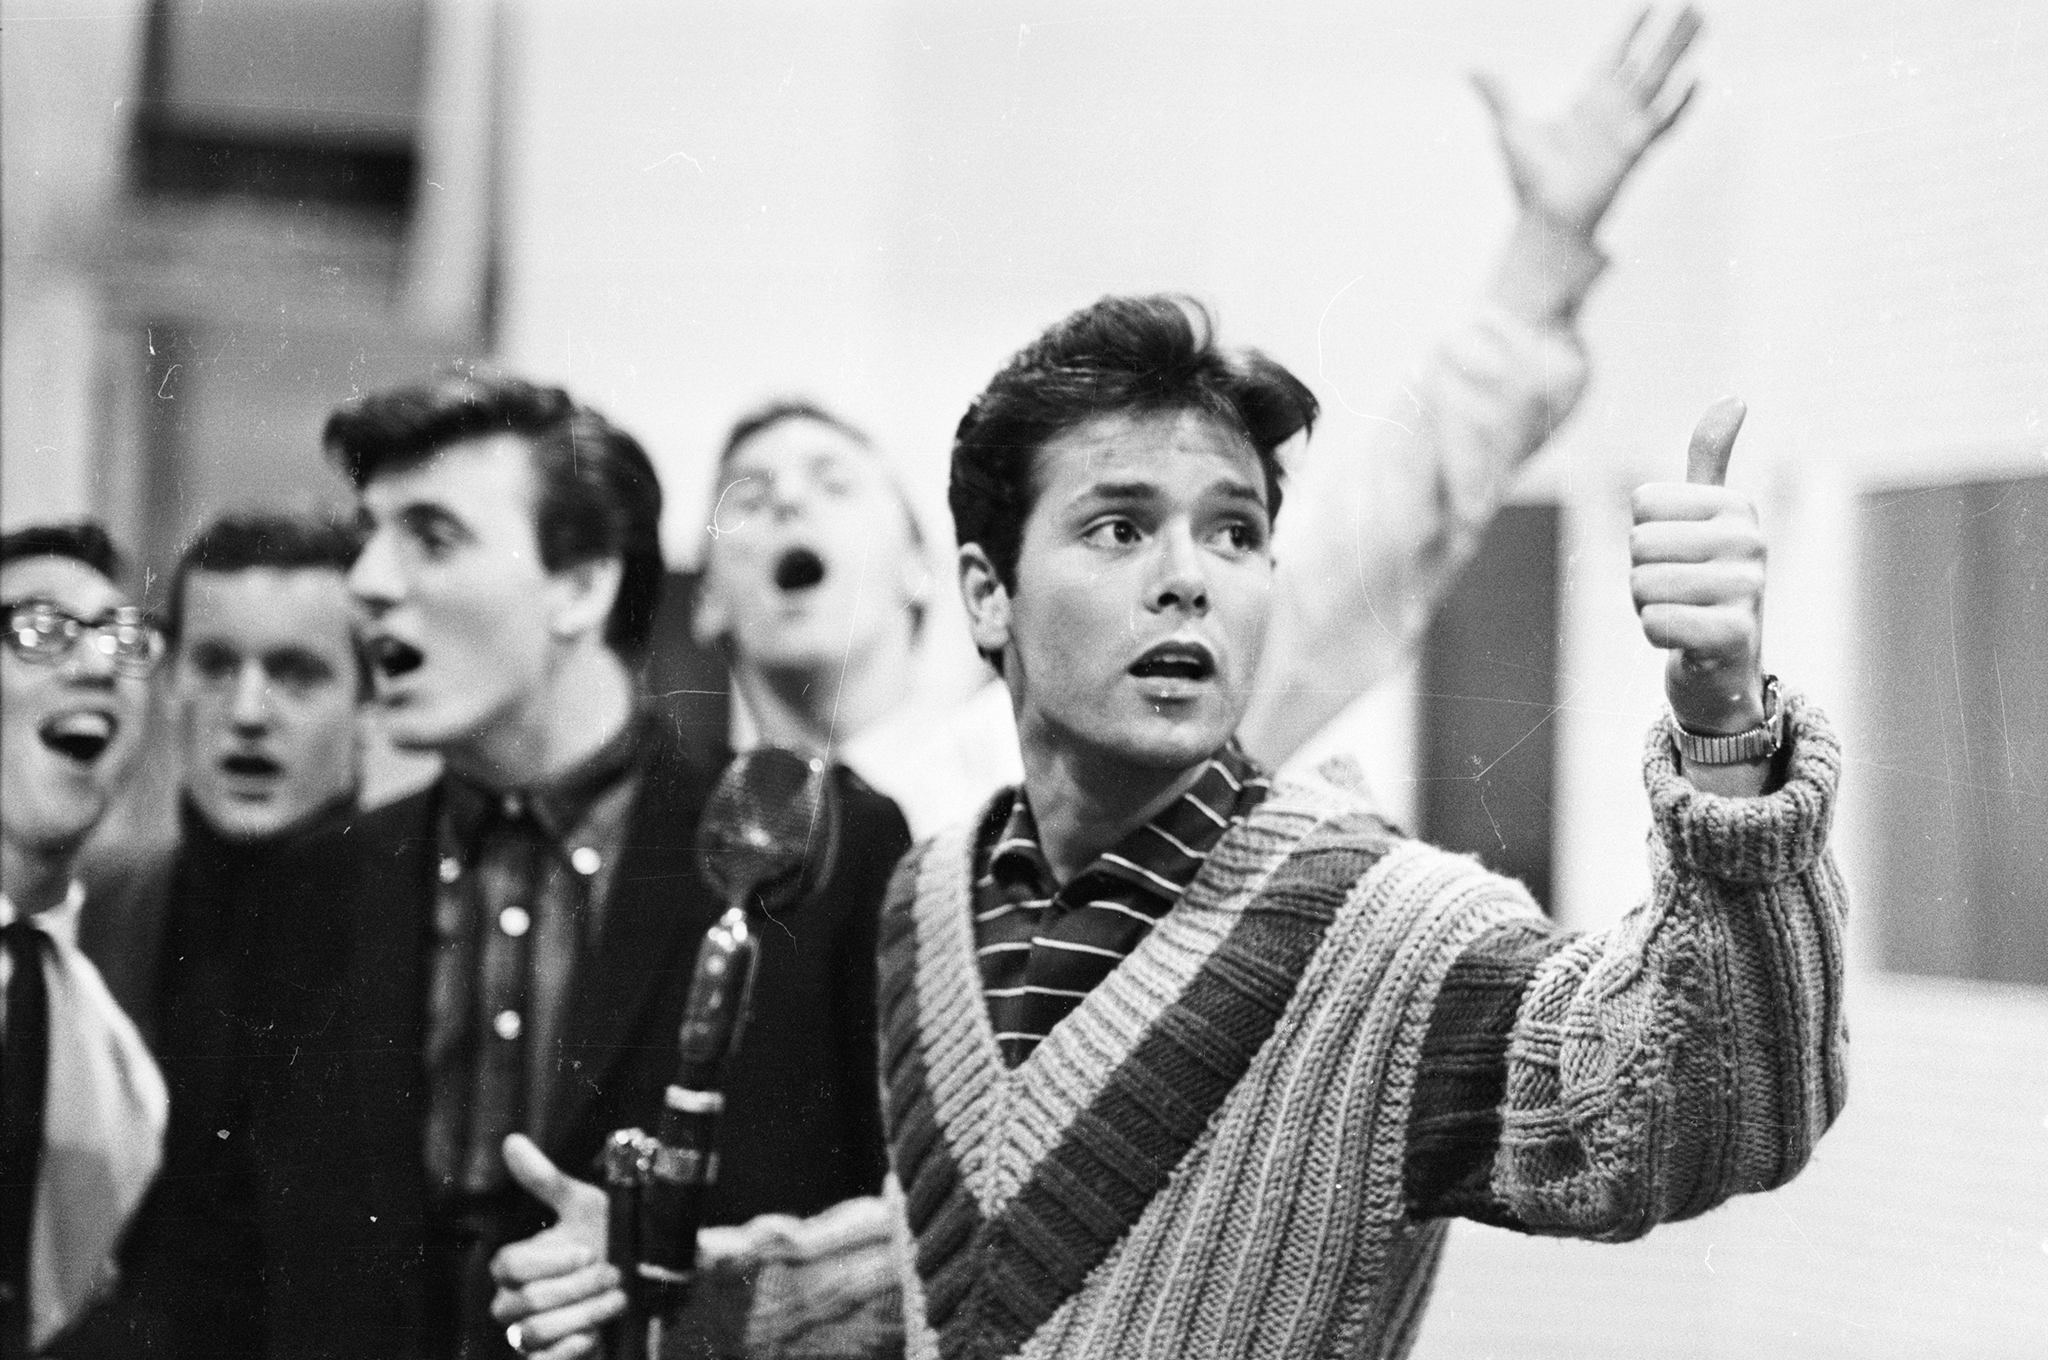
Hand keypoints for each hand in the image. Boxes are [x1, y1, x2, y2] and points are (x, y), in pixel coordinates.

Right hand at [490, 1134, 624, 1359]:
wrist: (643, 1278)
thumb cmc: (608, 1238)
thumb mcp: (584, 1206)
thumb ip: (545, 1180)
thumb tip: (512, 1142)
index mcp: (516, 1264)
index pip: (508, 1266)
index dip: (549, 1260)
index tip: (588, 1250)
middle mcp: (513, 1301)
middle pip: (524, 1301)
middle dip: (576, 1287)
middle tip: (612, 1274)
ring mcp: (527, 1333)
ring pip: (534, 1333)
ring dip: (583, 1314)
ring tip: (616, 1297)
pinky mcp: (546, 1359)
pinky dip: (571, 1349)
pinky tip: (595, 1335)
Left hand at [1474, 6, 1702, 237]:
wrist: (1545, 216)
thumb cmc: (1531, 180)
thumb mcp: (1510, 127)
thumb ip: (1496, 95)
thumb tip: (1471, 68)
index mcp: (1588, 100)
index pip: (1616, 55)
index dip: (1632, 30)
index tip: (1648, 5)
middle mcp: (1612, 110)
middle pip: (1647, 61)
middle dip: (1668, 34)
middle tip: (1690, 6)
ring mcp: (1627, 128)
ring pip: (1660, 80)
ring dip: (1680, 52)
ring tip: (1699, 22)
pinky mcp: (1634, 150)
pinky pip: (1664, 123)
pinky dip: (1680, 104)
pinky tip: (1696, 79)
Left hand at [1631, 397, 1766, 735]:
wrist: (1725, 665)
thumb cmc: (1704, 583)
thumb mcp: (1705, 518)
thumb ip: (1710, 461)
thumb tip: (1735, 398)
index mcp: (1736, 506)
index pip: (1642, 506)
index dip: (1644, 538)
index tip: (1677, 558)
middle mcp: (1749, 540)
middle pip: (1639, 544)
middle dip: (1642, 577)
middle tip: (1676, 594)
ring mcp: (1748, 586)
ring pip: (1642, 585)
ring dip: (1647, 608)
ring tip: (1681, 615)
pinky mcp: (1737, 632)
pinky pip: (1655, 622)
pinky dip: (1657, 636)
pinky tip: (1685, 641)